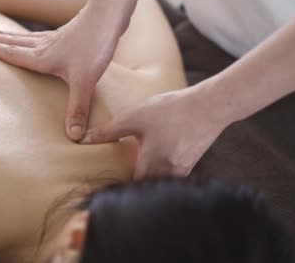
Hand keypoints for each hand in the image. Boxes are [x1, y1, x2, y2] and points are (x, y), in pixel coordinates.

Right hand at [0, 9, 122, 140]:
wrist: (108, 17)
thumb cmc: (95, 46)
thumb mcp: (86, 82)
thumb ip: (78, 108)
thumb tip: (73, 135)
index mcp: (42, 57)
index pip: (13, 54)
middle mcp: (45, 46)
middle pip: (15, 42)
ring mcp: (57, 38)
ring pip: (26, 37)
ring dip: (10, 36)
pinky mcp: (68, 33)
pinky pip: (42, 35)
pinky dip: (31, 36)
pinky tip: (37, 37)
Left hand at [81, 85, 229, 177]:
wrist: (211, 106)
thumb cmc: (172, 110)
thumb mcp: (135, 116)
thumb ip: (110, 131)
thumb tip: (83, 139)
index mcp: (150, 165)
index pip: (130, 187)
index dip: (119, 188)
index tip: (107, 187)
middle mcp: (167, 174)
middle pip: (145, 186)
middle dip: (133, 184)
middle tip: (118, 180)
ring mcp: (181, 171)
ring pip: (159, 180)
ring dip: (148, 176)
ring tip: (137, 167)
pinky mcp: (191, 164)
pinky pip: (171, 173)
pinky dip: (162, 168)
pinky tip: (157, 156)